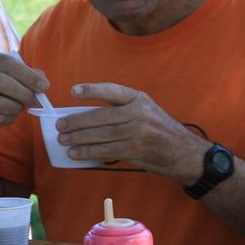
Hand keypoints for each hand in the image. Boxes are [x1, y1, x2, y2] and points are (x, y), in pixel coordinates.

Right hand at [0, 52, 48, 134]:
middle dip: (23, 93)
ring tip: (20, 106)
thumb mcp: (18, 77)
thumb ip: (32, 77)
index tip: (44, 87)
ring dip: (16, 107)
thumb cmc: (5, 89)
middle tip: (35, 100)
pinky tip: (10, 114)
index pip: (8, 63)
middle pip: (1, 82)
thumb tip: (42, 83)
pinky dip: (9, 118)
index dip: (28, 75)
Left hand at [61, 83, 202, 177]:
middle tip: (60, 126)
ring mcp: (138, 133)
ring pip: (101, 135)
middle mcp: (139, 113)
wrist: (183, 152)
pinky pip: (107, 151)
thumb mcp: (146, 110)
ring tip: (63, 140)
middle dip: (77, 122)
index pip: (112, 91)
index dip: (92, 90)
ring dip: (79, 139)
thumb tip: (88, 118)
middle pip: (101, 116)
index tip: (73, 91)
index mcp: (140, 99)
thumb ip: (123, 110)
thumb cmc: (160, 130)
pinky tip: (77, 154)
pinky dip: (89, 152)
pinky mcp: (136, 150)